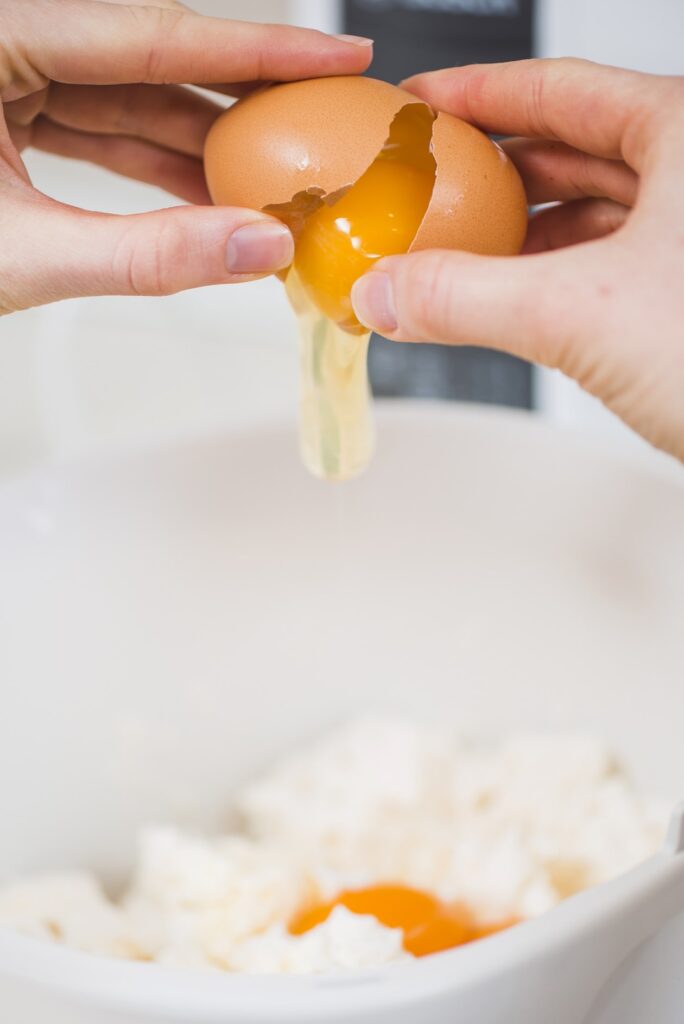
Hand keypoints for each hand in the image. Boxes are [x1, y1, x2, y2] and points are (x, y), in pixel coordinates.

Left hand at [0, 0, 371, 314]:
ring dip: (202, 147)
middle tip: (322, 125)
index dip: (256, 48)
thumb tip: (258, 250)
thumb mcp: (24, 255)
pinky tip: (210, 200)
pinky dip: (155, 169)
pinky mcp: (7, 116)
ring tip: (278, 182)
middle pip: (149, 60)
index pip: (150, 31)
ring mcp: (6, 78)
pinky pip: (100, 131)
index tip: (336, 54)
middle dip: (238, 102)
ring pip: (129, 100)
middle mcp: (6, 43)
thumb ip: (146, 255)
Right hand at [351, 59, 683, 462]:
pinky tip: (506, 299)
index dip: (477, 95)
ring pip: (589, 214)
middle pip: (571, 150)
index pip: (560, 90)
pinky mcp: (683, 295)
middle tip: (425, 186)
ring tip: (450, 251)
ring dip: (516, 236)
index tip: (422, 107)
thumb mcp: (580, 315)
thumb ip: (465, 298)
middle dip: (490, 173)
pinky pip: (603, 266)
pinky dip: (547, 279)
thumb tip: (387, 291)